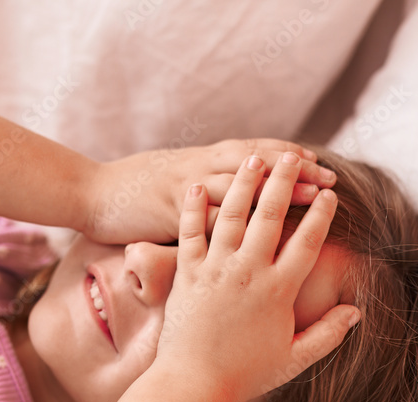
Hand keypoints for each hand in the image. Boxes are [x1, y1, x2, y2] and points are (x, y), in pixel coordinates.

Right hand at [82, 139, 335, 244]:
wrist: (86, 193)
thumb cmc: (126, 193)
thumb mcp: (168, 178)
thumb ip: (198, 184)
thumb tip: (222, 193)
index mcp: (200, 161)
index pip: (252, 152)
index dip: (286, 156)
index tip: (318, 164)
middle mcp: (198, 169)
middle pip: (256, 166)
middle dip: (295, 173)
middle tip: (330, 180)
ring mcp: (186, 190)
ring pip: (241, 186)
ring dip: (279, 191)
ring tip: (313, 198)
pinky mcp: (171, 213)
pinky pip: (212, 216)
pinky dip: (242, 221)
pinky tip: (266, 232)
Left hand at [153, 153, 360, 401]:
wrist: (195, 384)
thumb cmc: (246, 376)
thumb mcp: (295, 358)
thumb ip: (328, 334)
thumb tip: (357, 313)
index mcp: (279, 291)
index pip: (307, 242)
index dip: (320, 215)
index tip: (329, 194)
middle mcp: (249, 272)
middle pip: (270, 216)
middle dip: (284, 182)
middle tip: (293, 158)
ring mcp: (216, 270)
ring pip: (232, 215)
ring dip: (244, 184)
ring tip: (255, 160)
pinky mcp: (187, 274)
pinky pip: (190, 233)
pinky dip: (194, 208)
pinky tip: (199, 186)